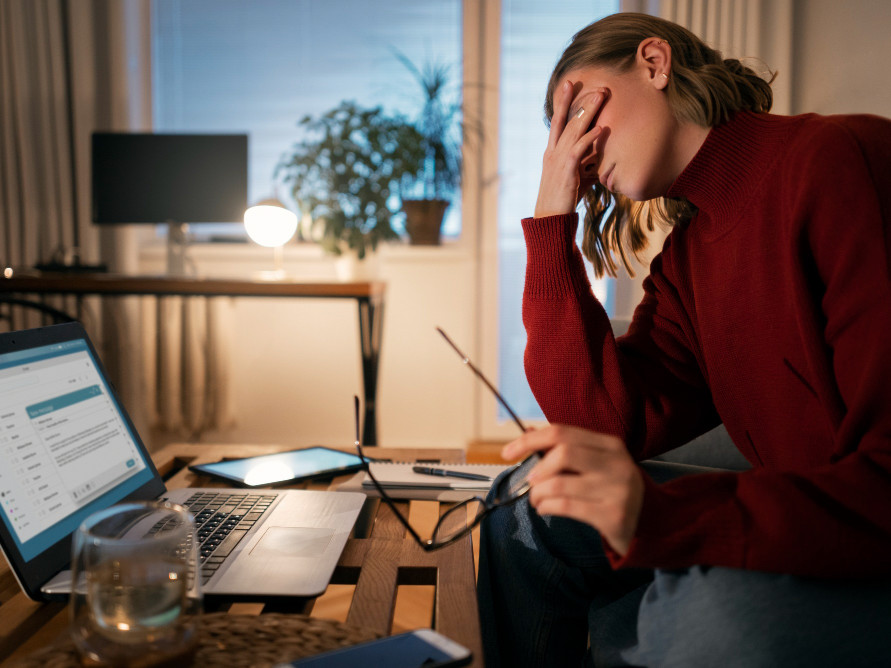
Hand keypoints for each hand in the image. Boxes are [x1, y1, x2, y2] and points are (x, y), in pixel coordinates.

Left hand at [502, 424, 643, 555]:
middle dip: (537, 468)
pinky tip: (545, 509)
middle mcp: (617, 463)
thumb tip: (529, 432)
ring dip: (538, 493)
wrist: (650, 523)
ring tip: (537, 499)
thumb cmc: (613, 489)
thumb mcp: (596, 463)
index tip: (508, 452)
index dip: (530, 440)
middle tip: (530, 481)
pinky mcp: (614, 515)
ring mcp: (618, 489)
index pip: (562, 432)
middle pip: (563, 453)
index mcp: (610, 445)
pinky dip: (547, 507)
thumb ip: (567, 448)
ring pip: (559, 483)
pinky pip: (566, 507)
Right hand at [533, 80, 607, 217]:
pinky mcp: (566, 171)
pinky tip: (601, 128)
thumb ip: (587, 165)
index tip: (569, 84)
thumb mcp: (576, 177)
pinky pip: (579, 149)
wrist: (550, 218)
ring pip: (573, 129)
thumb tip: (602, 161)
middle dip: (580, 100)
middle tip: (595, 85)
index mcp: (552, 152)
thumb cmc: (564, 199)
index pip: (557, 122)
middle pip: (566, 120)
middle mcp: (553, 152)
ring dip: (588, 111)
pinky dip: (590, 137)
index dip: (563, 102)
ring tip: (601, 96)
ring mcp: (558, 160)